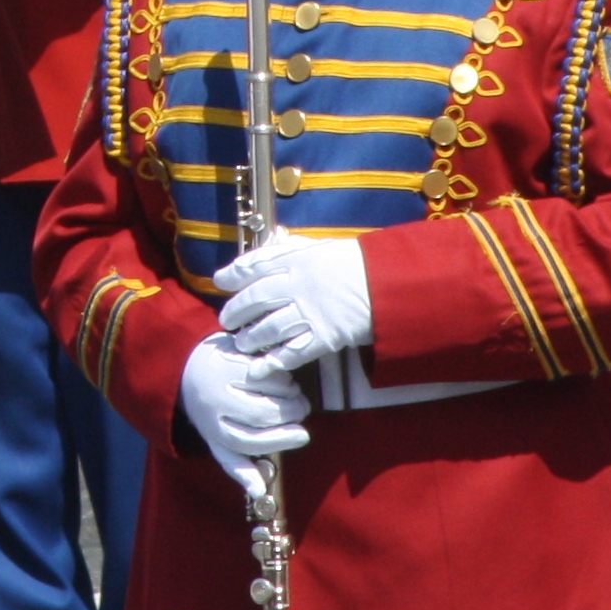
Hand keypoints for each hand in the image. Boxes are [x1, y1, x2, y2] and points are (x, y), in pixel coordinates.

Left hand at [179, 337, 311, 496]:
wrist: (188, 371)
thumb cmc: (212, 414)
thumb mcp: (219, 442)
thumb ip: (240, 466)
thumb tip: (259, 492)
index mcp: (213, 430)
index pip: (249, 441)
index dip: (280, 440)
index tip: (303, 436)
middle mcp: (213, 405)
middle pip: (262, 414)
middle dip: (290, 414)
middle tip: (302, 411)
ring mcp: (220, 378)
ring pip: (266, 389)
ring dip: (289, 393)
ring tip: (295, 396)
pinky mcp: (229, 356)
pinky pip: (264, 368)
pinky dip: (280, 376)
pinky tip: (284, 380)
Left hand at [216, 232, 375, 369]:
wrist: (390, 284)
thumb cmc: (358, 263)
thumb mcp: (323, 247)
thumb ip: (296, 247)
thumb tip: (274, 240)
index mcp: (298, 260)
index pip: (257, 266)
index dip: (235, 274)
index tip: (220, 281)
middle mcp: (299, 285)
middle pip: (256, 299)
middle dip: (236, 311)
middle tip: (225, 320)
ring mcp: (310, 312)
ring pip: (269, 328)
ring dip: (251, 337)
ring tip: (241, 343)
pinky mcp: (324, 337)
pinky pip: (292, 352)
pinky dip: (273, 363)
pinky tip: (259, 369)